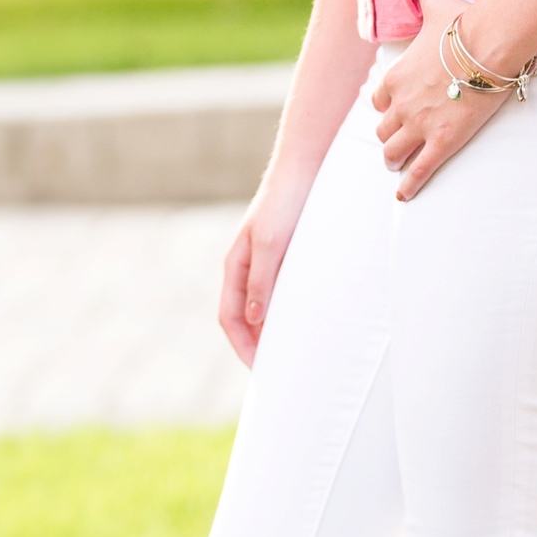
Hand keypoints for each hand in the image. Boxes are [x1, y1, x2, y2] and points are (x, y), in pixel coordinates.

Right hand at [217, 181, 303, 366]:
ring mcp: (266, 260)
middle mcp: (247, 266)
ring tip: (289, 351)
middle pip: (244, 316)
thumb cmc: (286, 201)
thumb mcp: (272, 243)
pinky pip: (280, 290)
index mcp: (235, 265)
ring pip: (262, 304)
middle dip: (255, 344)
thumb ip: (261, 281)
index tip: (260, 369)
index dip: (242, 345)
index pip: (230, 317)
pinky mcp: (286, 253)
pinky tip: (303, 319)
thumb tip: (255, 320)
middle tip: (275, 369)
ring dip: (270, 329)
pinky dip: (285, 310)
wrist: (306, 166)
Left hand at [371, 0, 514, 200]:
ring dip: (394, 158)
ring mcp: (419, 126)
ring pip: (393, 152)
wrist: (486, 46)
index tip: (395, 110)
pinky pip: (418, 171)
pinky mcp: (441, 143)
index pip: (379, 101)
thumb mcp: (436, 6)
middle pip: (384, 130)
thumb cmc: (463, 25)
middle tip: (397, 141)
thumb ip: (426, 0)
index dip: (387, 107)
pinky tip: (403, 196)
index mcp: (395, 77)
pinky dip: (408, 186)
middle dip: (390, 135)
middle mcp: (400, 105)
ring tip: (397, 164)